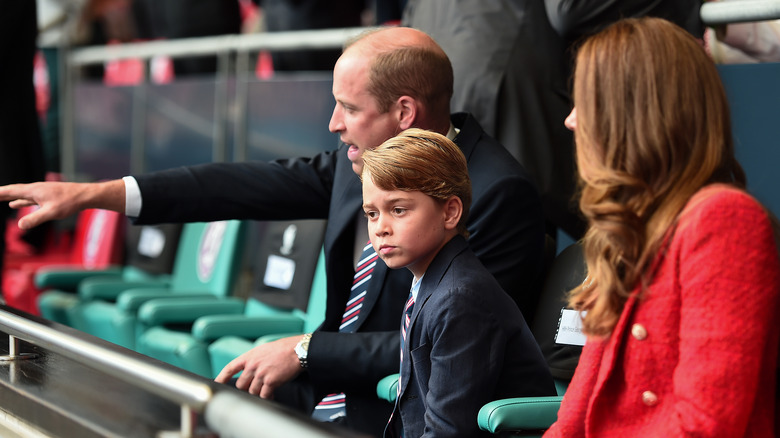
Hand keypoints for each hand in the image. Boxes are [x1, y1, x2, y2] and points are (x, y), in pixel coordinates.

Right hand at [0, 180, 124, 229]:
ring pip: (18, 194)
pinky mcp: (45, 196)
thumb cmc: (70, 202)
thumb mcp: (52, 212)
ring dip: (6, 196)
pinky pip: (26, 198)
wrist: (85, 195)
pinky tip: (14, 204)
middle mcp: (34, 189)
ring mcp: (40, 192)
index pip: (9, 191)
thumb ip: (35, 219)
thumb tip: (20, 226)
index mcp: (33, 191)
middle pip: (11, 191)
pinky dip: (18, 201)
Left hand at [214, 335, 302, 398]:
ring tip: (266, 390)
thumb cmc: (283, 349)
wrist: (297, 350)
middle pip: (241, 385)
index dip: (221, 377)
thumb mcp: (263, 350)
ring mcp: (260, 374)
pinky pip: (264, 395)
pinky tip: (271, 395)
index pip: (230, 368)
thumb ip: (253, 360)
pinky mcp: (270, 381)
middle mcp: (252, 365)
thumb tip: (247, 371)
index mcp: (249, 356)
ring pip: (252, 391)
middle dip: (247, 388)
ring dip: (258, 393)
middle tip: (256, 387)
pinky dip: (267, 397)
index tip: (216, 383)